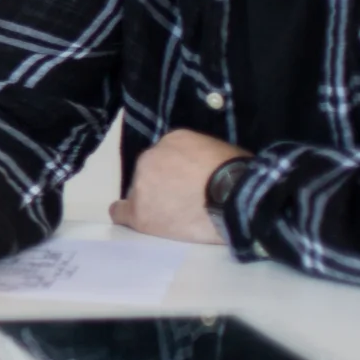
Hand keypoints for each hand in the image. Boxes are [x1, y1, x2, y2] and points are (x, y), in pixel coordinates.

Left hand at [112, 129, 242, 243]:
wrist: (233, 194)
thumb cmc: (237, 174)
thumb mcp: (220, 151)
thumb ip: (201, 157)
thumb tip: (202, 170)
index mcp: (173, 139)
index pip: (167, 156)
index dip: (176, 171)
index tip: (189, 182)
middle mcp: (151, 156)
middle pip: (151, 173)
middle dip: (164, 185)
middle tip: (185, 200)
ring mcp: (142, 183)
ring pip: (140, 193)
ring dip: (154, 202)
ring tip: (176, 216)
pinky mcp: (140, 211)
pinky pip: (121, 212)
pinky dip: (127, 216)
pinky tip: (136, 220)